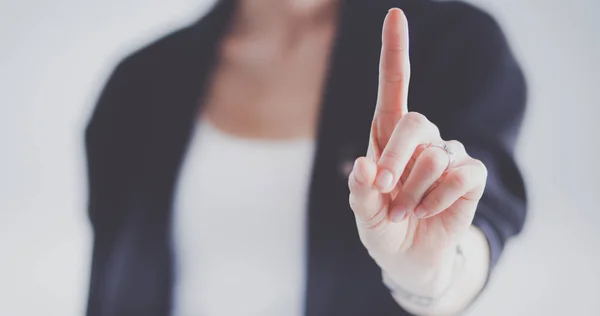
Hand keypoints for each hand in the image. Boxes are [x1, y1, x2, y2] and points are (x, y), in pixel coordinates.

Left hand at [348, 9, 487, 296]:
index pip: (394, 87)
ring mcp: (448, 154)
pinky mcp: (471, 176)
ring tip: (404, 212)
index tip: (395, 15)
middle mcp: (420, 139)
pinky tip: (428, 212)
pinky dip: (438, 199)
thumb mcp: (363, 212)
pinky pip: (461, 175)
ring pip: (435, 157)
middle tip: (383, 190)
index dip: (395, 52)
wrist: (410, 258)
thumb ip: (360, 191)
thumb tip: (363, 166)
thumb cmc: (382, 227)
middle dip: (396, 159)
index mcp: (387, 136)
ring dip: (413, 193)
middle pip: (415, 122)